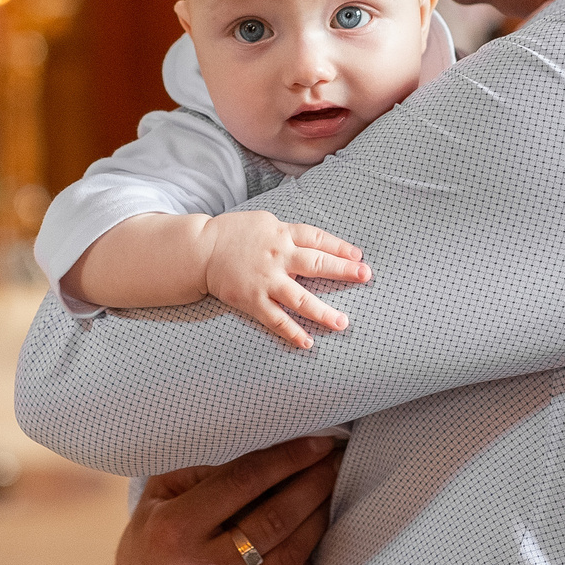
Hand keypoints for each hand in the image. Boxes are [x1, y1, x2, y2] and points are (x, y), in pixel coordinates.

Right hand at [104, 433, 343, 564]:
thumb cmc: (149, 557)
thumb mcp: (155, 505)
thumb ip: (199, 472)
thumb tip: (260, 445)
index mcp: (173, 531)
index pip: (244, 481)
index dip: (287, 458)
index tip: (317, 444)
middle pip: (276, 520)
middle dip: (313, 485)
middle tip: (334, 464)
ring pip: (291, 558)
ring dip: (317, 521)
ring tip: (328, 496)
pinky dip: (305, 564)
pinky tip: (311, 541)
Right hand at [197, 211, 369, 349]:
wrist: (199, 250)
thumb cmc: (233, 234)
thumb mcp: (264, 223)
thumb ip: (288, 234)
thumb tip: (315, 244)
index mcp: (281, 233)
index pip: (317, 239)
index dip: (340, 247)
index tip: (358, 256)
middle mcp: (277, 256)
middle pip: (316, 264)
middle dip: (343, 271)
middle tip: (365, 277)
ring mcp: (265, 280)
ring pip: (300, 298)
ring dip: (323, 312)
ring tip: (342, 323)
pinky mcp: (251, 300)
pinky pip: (275, 319)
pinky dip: (291, 332)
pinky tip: (307, 342)